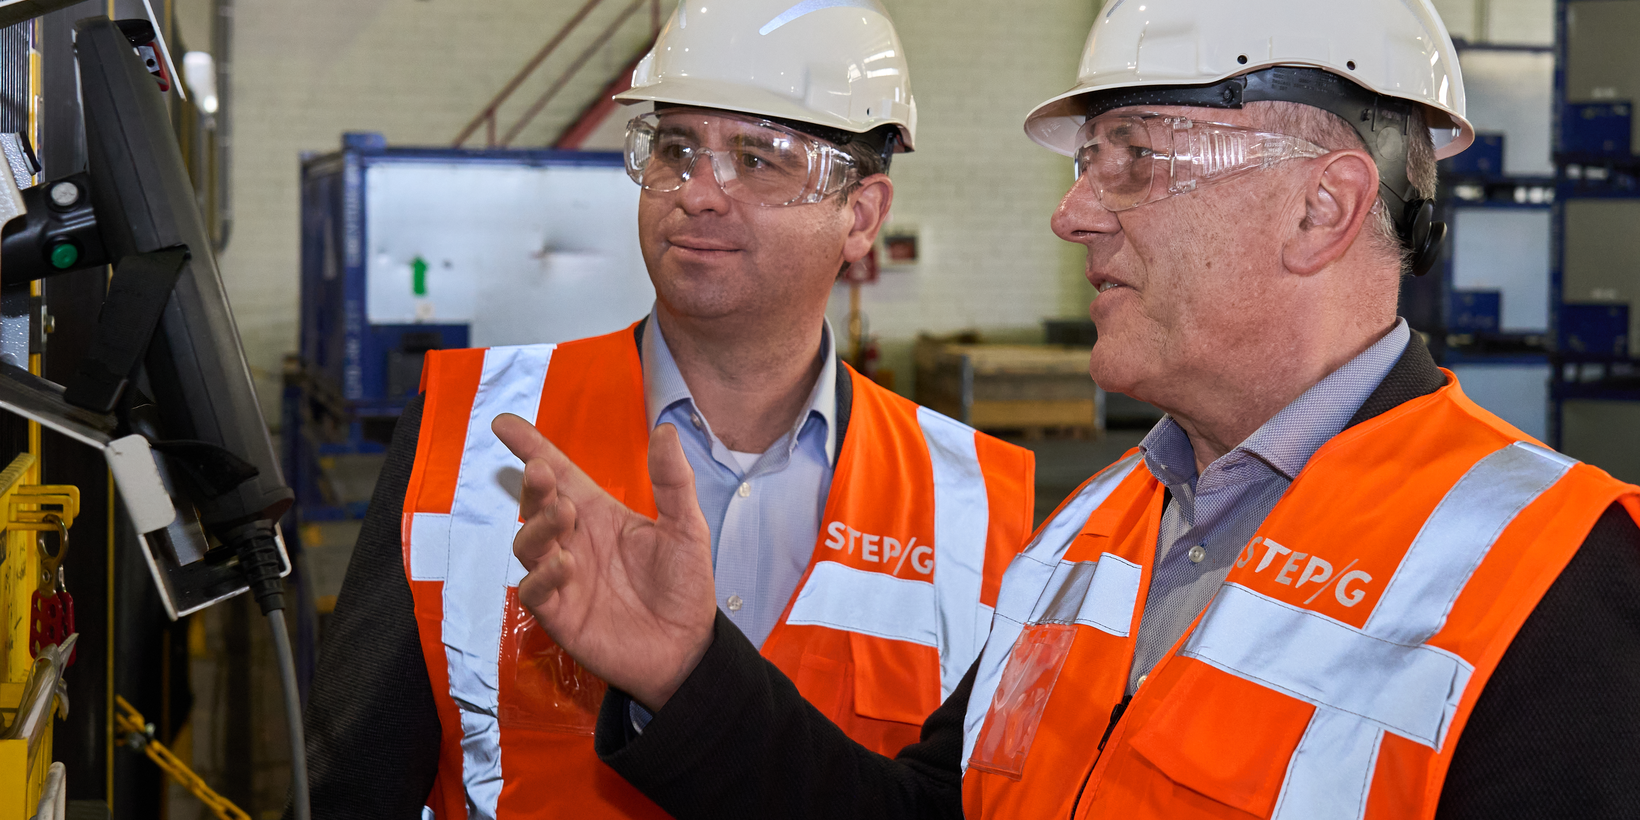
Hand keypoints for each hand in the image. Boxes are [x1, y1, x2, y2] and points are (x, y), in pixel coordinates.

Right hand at [492, 413, 716, 709]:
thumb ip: (673, 481)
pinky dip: (543, 575)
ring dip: (539, 525)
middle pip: (537, 505)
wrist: (688, 649)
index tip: (505, 424)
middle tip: (541, 471)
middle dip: (533, 484)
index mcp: (600, 515)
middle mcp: (576, 542)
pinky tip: (566, 565)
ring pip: (528, 544)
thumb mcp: (686, 527)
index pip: (559, 474)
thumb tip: (666, 429)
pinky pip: (534, 590)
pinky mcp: (561, 614)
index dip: (532, 448)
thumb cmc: (684, 587)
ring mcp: (564, 578)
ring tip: (564, 514)